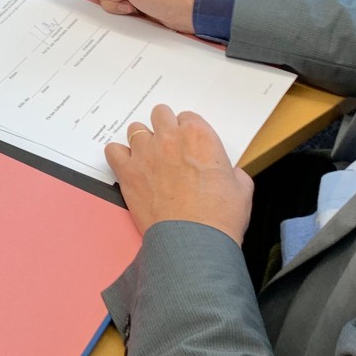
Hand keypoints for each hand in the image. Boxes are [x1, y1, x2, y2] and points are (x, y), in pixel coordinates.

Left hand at [105, 105, 253, 241]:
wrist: (195, 240)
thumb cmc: (220, 216)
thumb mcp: (242, 189)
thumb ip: (234, 174)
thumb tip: (233, 175)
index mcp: (200, 136)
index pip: (187, 117)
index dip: (187, 131)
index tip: (187, 143)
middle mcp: (170, 138)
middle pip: (160, 114)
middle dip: (163, 127)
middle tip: (168, 146)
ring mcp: (146, 153)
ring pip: (136, 129)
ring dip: (142, 140)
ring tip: (147, 157)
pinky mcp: (128, 172)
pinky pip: (113, 151)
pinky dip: (119, 156)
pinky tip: (127, 166)